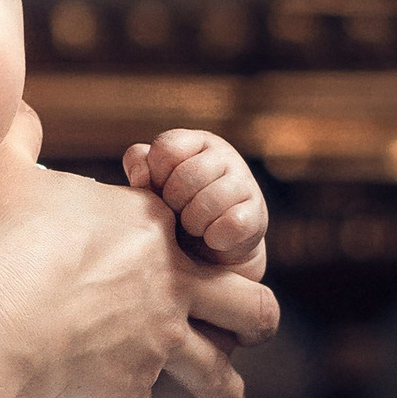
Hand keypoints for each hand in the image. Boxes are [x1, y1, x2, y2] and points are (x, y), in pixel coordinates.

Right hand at [0, 126, 277, 397]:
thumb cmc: (4, 245)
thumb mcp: (8, 173)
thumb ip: (20, 138)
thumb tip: (18, 109)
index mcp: (152, 225)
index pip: (203, 226)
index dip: (201, 236)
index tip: (183, 248)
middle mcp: (172, 282)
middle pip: (250, 304)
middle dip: (253, 316)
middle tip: (244, 324)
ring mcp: (161, 339)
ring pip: (222, 370)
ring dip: (224, 384)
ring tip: (225, 392)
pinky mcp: (137, 386)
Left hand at [124, 126, 267, 275]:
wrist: (211, 255)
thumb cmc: (175, 212)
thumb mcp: (152, 186)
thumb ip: (140, 166)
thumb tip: (141, 176)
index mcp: (195, 142)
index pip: (166, 148)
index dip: (156, 175)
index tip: (160, 191)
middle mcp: (223, 155)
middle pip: (186, 175)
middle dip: (174, 203)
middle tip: (177, 215)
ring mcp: (245, 182)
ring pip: (208, 200)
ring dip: (193, 223)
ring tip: (194, 228)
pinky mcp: (257, 214)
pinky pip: (231, 224)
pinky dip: (215, 237)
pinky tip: (213, 239)